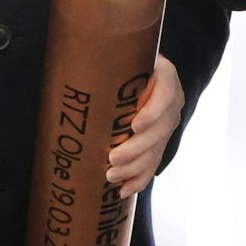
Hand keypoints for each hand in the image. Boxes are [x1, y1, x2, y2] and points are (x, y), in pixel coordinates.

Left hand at [105, 55, 182, 197]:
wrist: (132, 70)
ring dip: (135, 168)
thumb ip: (106, 60)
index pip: (166, 94)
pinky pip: (154, 162)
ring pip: (156, 150)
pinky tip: (125, 190)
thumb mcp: (119, 55)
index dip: (153, 113)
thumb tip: (74, 69)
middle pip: (160, 129)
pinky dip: (139, 179)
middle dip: (136, 149)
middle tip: (112, 158)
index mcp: (165, 75)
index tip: (135, 125)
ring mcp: (167, 122)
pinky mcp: (160, 140)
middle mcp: (171, 100)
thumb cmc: (118, 59)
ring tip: (111, 176)